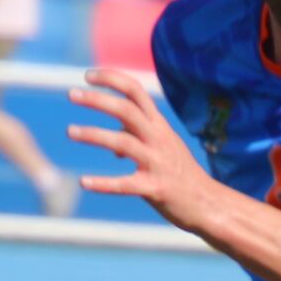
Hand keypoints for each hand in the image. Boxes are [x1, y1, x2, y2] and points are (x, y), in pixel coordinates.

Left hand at [68, 69, 220, 232]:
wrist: (209, 205)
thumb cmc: (182, 175)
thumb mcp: (163, 149)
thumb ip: (138, 139)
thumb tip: (114, 142)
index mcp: (159, 126)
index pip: (136, 91)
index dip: (111, 79)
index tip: (87, 76)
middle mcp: (158, 139)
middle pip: (126, 110)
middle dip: (97, 99)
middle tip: (71, 94)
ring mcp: (158, 164)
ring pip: (123, 143)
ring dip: (94, 134)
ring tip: (71, 131)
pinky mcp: (156, 189)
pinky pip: (126, 184)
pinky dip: (104, 183)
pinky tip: (84, 182)